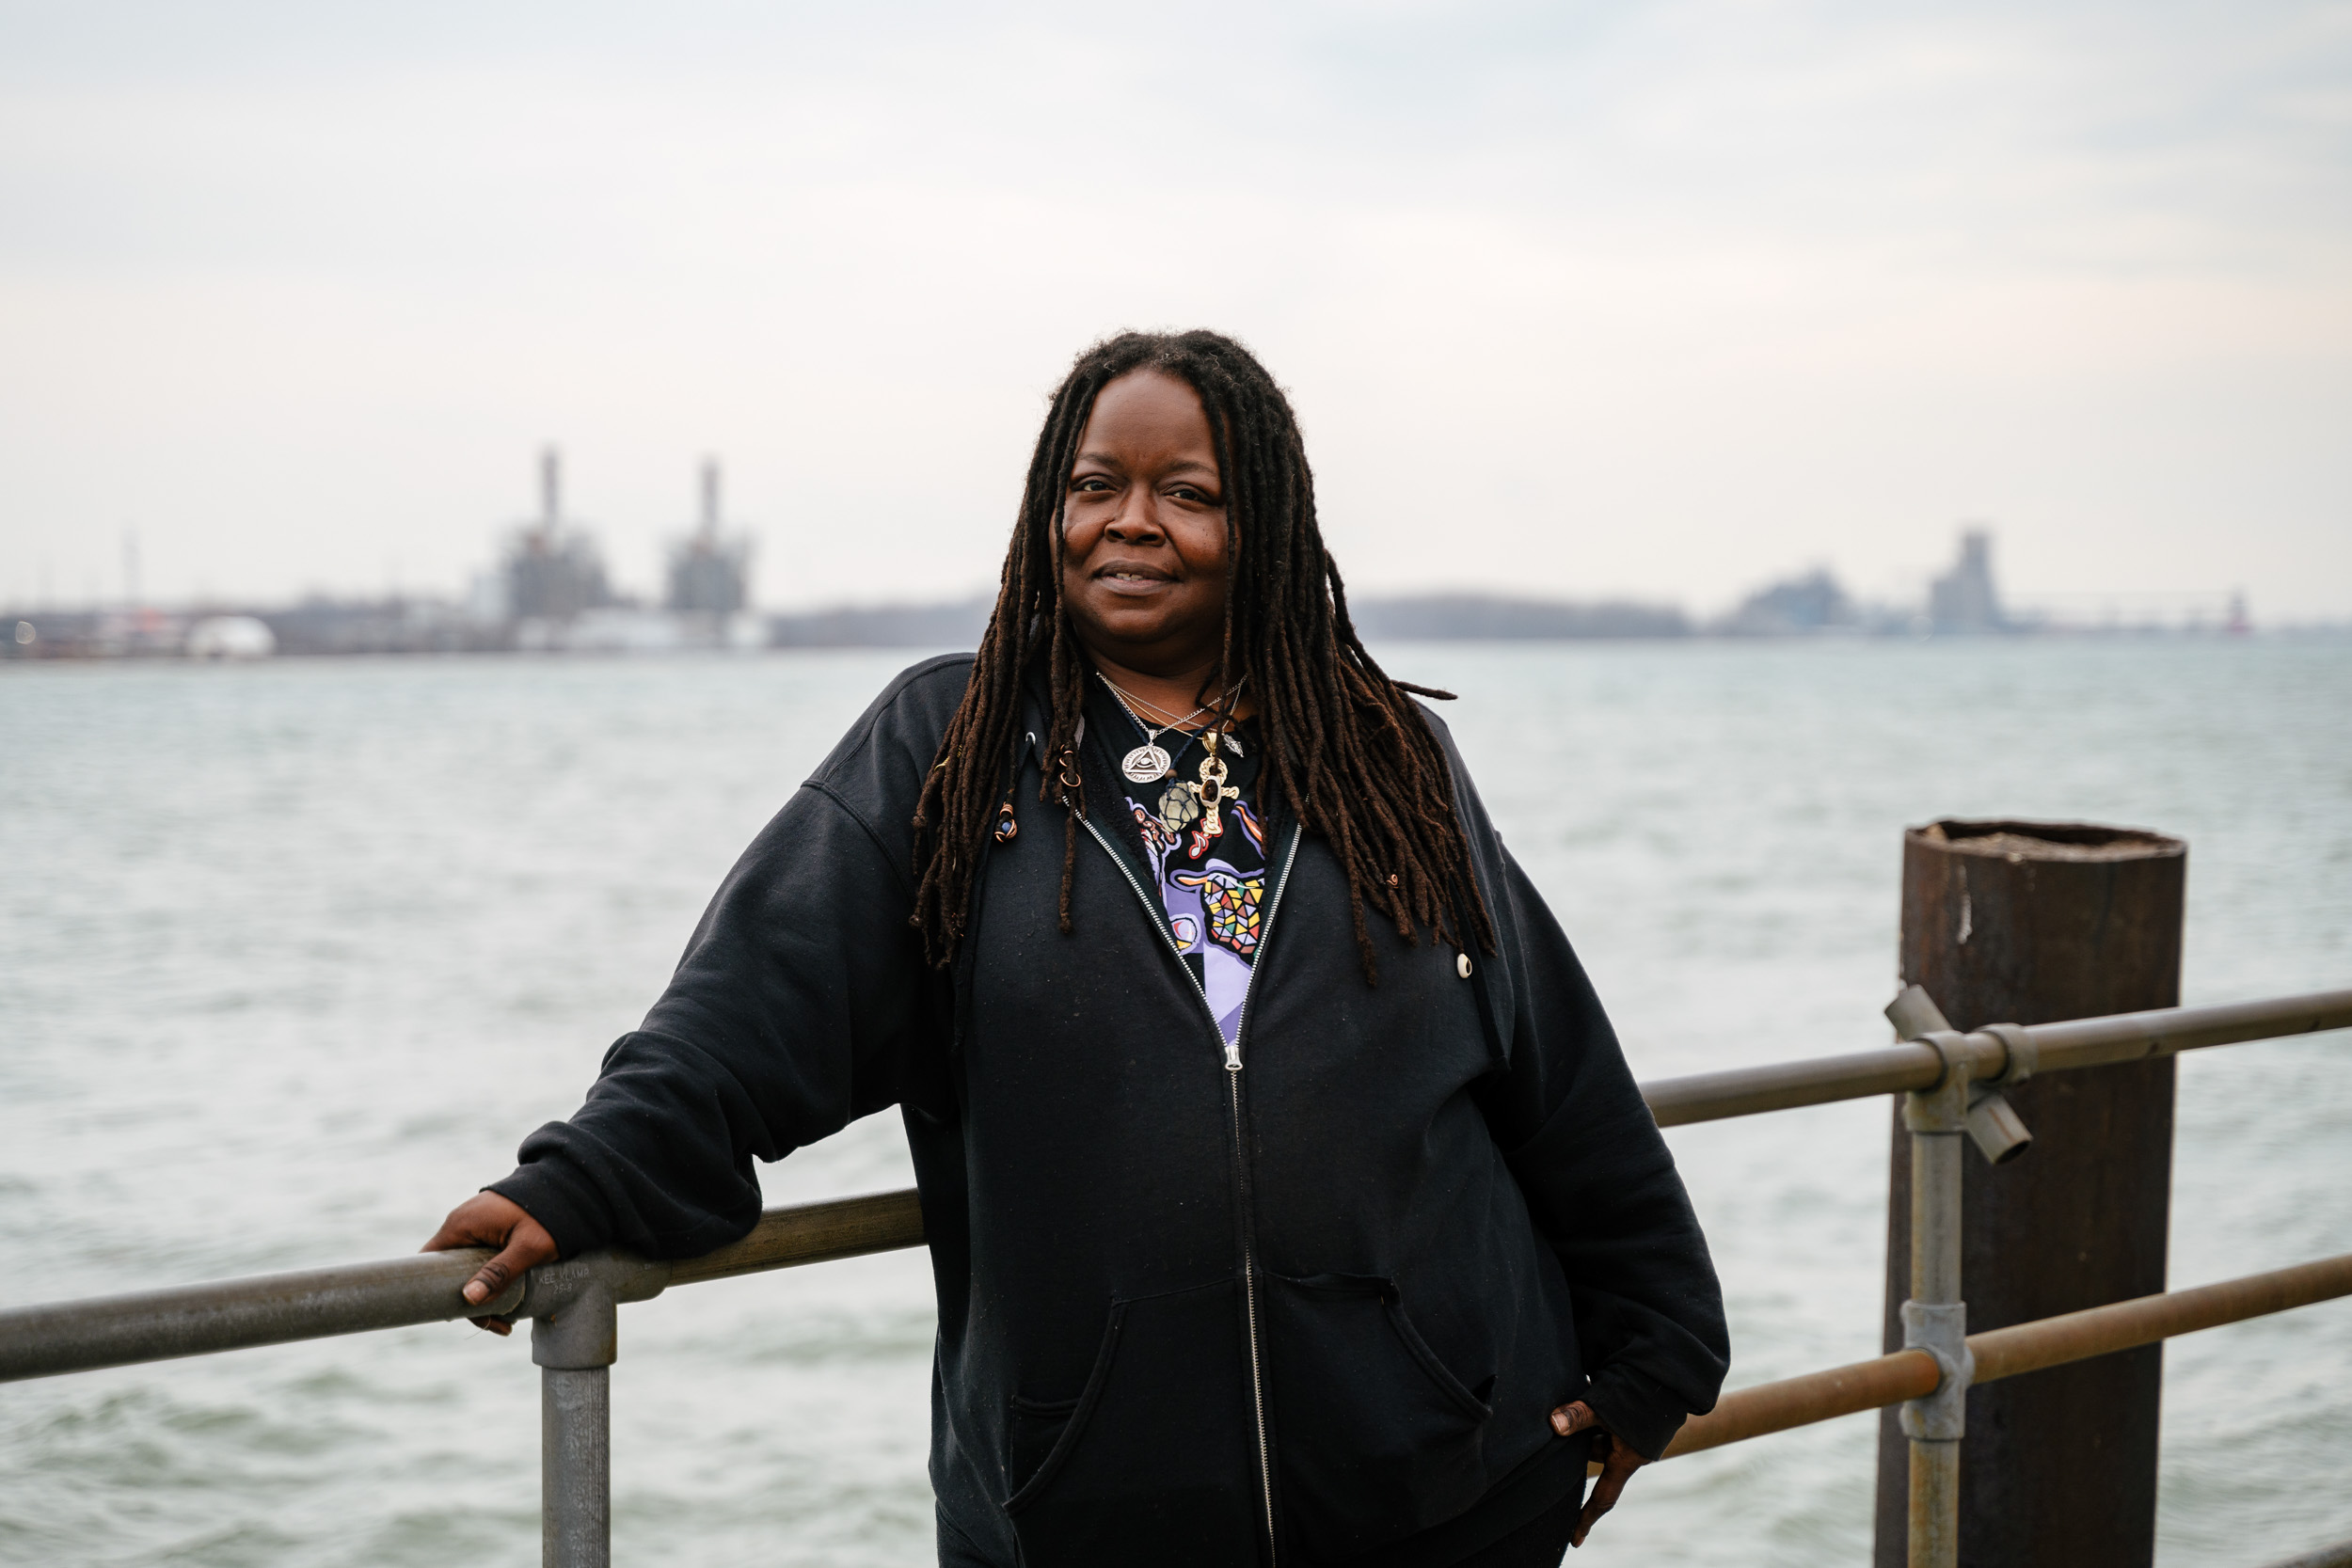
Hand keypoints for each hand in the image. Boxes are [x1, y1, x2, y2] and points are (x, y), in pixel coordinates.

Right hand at [422, 1191, 556, 1335]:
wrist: (571, 1187)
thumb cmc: (549, 1216)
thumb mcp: (527, 1248)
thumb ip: (499, 1272)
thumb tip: (468, 1298)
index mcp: (461, 1225)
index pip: (429, 1263)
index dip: (435, 1292)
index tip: (461, 1316)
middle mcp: (461, 1222)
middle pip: (449, 1271)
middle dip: (471, 1301)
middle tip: (500, 1324)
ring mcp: (475, 1223)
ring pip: (467, 1267)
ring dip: (484, 1291)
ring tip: (510, 1317)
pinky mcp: (490, 1226)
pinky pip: (480, 1256)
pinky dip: (491, 1276)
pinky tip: (511, 1295)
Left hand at [1549, 1400, 1646, 1547]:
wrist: (1671, 1375)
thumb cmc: (1641, 1393)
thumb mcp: (1606, 1406)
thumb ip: (1578, 1416)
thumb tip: (1552, 1425)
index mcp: (1627, 1460)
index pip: (1603, 1497)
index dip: (1587, 1517)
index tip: (1574, 1539)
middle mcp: (1630, 1453)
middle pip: (1595, 1455)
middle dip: (1579, 1441)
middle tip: (1566, 1423)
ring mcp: (1632, 1437)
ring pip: (1599, 1436)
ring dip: (1588, 1422)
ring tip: (1584, 1400)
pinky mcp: (1631, 1420)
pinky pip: (1605, 1423)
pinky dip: (1595, 1413)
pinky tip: (1589, 1392)